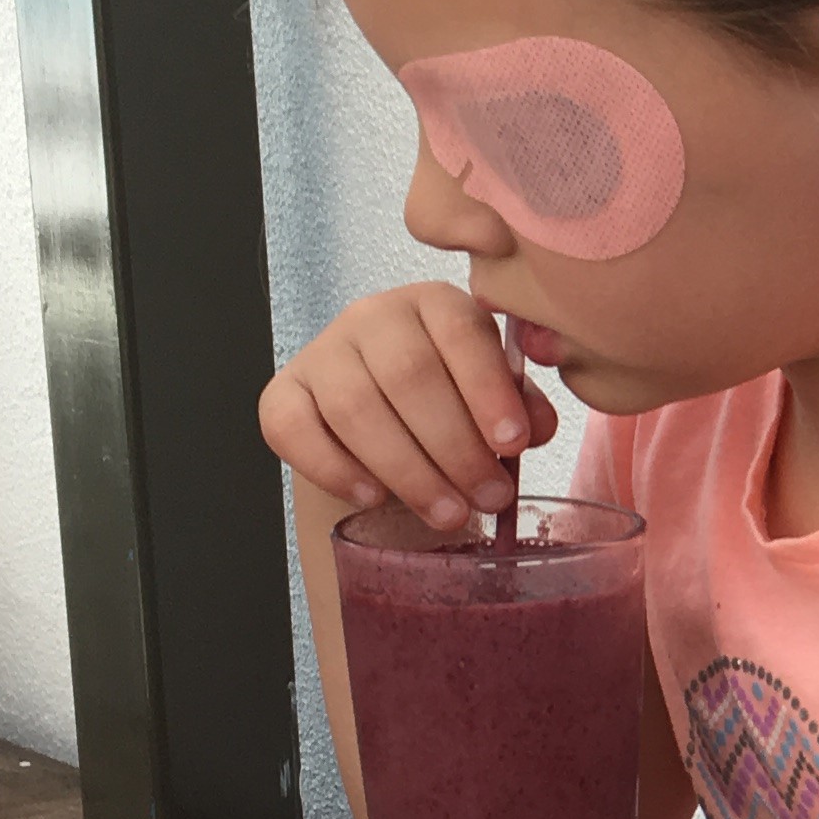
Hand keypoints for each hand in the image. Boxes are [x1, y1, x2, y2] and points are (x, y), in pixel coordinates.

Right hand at [260, 285, 555, 528]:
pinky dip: (334, 468)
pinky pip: (293, 428)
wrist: (385, 436)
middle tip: (488, 497)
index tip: (513, 444)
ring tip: (449, 515)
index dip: (487, 390)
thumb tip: (536, 426)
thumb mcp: (493, 401)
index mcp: (434, 304)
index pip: (461, 332)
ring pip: (355, 407)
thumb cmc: (452, 410)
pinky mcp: (282, 394)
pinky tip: (374, 497)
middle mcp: (373, 316)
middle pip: (408, 374)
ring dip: (408, 470)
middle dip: (454, 446)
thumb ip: (520, 407)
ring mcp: (322, 352)